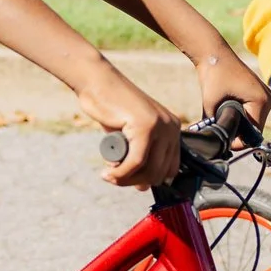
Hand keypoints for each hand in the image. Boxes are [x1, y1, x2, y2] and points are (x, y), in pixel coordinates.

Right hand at [75, 70, 181, 188]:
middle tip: (114, 178)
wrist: (98, 82)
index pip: (170, 168)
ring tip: (109, 176)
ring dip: (126, 179)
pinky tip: (108, 173)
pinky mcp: (146, 126)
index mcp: (172, 128)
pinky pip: (136, 162)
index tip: (127, 180)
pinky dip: (121, 173)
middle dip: (135, 181)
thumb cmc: (110, 109)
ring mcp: (160, 126)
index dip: (149, 180)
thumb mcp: (129, 136)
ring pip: (149, 170)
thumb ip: (139, 157)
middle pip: (159, 172)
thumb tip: (144, 187)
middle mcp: (171, 127)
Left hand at [194, 50, 270, 143]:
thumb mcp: (210, 104)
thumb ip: (214, 124)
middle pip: (255, 129)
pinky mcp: (260, 93)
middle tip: (220, 134)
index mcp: (261, 101)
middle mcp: (268, 99)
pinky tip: (227, 113)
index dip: (238, 142)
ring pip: (254, 122)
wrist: (214, 54)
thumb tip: (213, 142)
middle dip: (239, 134)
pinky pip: (253, 113)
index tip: (223, 143)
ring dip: (240, 125)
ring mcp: (266, 96)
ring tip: (222, 122)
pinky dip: (242, 116)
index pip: (253, 133)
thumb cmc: (213, 75)